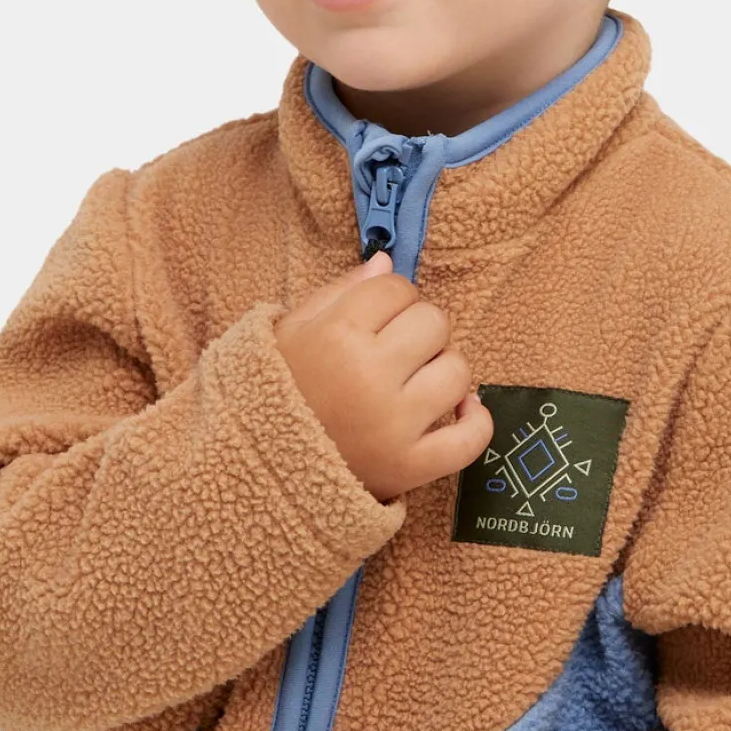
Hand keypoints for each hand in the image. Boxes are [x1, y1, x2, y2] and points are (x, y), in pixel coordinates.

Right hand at [274, 249, 494, 502]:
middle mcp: (369, 376)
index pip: (397, 288)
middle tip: (394, 352)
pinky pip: (472, 439)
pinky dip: (475, 422)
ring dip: (443, 372)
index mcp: (336, 335)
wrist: (254, 466)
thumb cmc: (274, 391)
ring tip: (414, 383)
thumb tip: (387, 263)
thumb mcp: (291, 331)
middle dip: (418, 330)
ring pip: (459, 372)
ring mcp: (393, 425)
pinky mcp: (410, 467)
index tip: (375, 319)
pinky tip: (459, 411)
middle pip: (434, 323)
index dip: (390, 299)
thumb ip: (340, 292)